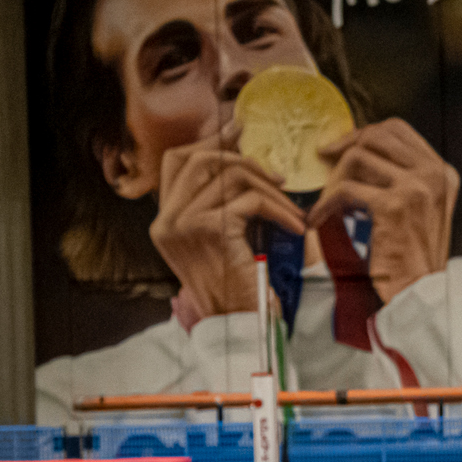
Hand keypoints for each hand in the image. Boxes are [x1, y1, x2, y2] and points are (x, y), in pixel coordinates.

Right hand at [149, 118, 306, 319]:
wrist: (239, 328)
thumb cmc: (240, 289)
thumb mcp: (223, 242)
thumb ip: (220, 206)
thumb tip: (241, 159)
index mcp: (164, 221)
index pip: (176, 161)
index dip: (210, 142)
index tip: (240, 133)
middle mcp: (165, 221)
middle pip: (200, 159)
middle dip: (245, 161)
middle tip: (279, 178)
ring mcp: (182, 224)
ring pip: (230, 176)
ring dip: (270, 190)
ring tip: (292, 210)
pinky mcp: (208, 230)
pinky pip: (249, 200)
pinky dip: (280, 210)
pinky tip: (296, 227)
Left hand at [311, 118, 457, 303]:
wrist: (419, 292)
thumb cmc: (412, 256)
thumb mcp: (420, 208)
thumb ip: (401, 178)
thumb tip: (359, 150)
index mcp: (442, 172)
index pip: (398, 129)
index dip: (365, 133)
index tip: (343, 148)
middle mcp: (434, 175)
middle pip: (377, 135)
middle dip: (345, 148)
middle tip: (325, 167)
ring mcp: (417, 188)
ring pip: (358, 157)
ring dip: (334, 179)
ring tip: (327, 202)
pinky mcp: (394, 206)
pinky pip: (346, 188)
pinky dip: (326, 203)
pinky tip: (319, 219)